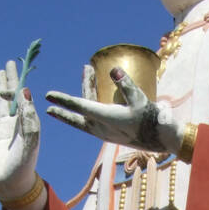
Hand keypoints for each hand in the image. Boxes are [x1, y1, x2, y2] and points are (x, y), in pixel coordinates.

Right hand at [0, 61, 40, 202]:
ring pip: (1, 101)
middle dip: (13, 79)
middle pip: (13, 95)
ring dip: (1, 86)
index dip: (23, 83)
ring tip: (1, 71)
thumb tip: (25, 92)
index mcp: (27, 122)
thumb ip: (29, 118)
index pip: (25, 98)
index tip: (22, 70)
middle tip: (12, 62)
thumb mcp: (30, 141)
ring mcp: (0, 126)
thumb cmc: (23, 165)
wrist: (8, 183)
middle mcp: (14, 122)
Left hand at [45, 67, 182, 154]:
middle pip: (79, 110)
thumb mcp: (140, 99)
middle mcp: (101, 127)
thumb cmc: (151, 118)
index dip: (63, 100)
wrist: (160, 139)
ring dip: (76, 104)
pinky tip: (84, 105)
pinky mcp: (107, 134)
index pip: (79, 106)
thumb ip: (126, 84)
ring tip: (76, 84)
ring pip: (83, 117)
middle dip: (72, 97)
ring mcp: (103, 133)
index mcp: (106, 118)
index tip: (48, 96)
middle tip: (63, 87)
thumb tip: (113, 69)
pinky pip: (89, 122)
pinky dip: (84, 111)